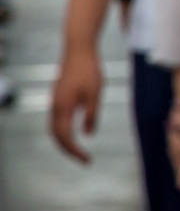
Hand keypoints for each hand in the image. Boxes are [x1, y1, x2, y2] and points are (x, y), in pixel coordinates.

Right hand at [49, 44, 102, 162]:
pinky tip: (73, 133)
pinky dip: (62, 131)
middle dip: (68, 150)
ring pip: (54, 128)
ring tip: (78, 151)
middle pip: (56, 136)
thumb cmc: (89, 70)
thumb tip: (88, 134)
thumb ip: (91, 115)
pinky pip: (56, 119)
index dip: (75, 151)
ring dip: (64, 141)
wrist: (78, 50)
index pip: (65, 137)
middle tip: (84, 160)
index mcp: (63, 108)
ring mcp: (54, 101)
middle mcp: (54, 106)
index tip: (87, 161)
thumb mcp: (95, 94)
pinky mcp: (57, 97)